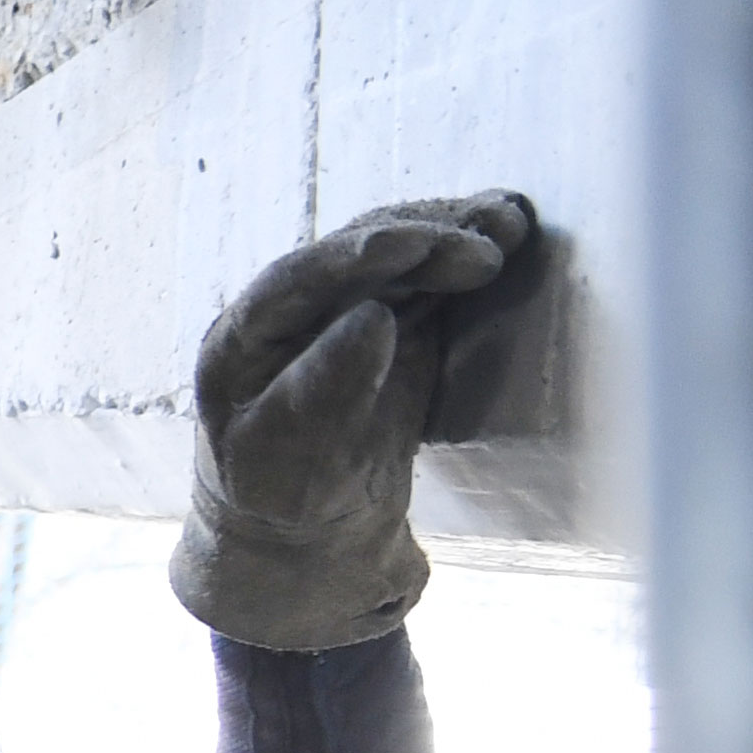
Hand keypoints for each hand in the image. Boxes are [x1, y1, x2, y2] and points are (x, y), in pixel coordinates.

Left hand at [170, 192, 536, 651]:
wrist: (309, 529)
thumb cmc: (284, 500)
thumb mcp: (289, 463)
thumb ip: (321, 395)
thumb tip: (372, 316)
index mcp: (240, 343)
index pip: (293, 283)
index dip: (352, 258)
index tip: (411, 244)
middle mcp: (290, 313)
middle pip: (356, 258)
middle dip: (423, 240)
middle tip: (487, 249)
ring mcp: (343, 309)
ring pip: (399, 255)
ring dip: (454, 233)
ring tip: (512, 224)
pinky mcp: (393, 318)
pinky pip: (429, 274)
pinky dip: (467, 252)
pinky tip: (511, 228)